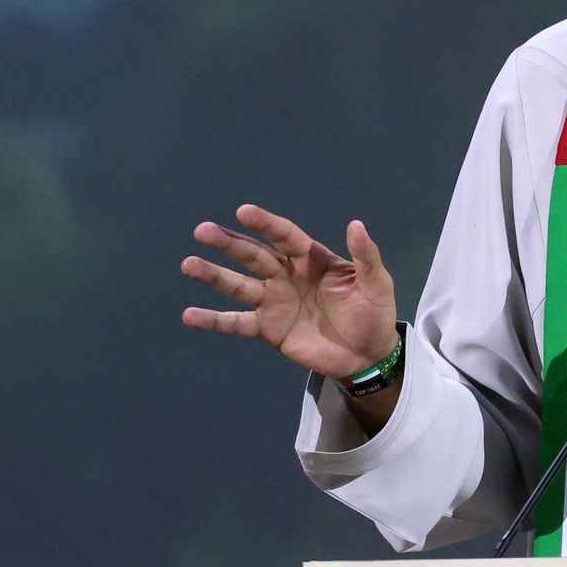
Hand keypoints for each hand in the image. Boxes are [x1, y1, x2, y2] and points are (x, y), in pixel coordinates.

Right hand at [180, 204, 397, 378]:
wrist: (368, 355)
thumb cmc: (373, 313)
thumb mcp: (376, 282)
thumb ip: (365, 255)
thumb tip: (356, 223)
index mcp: (310, 259)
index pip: (284, 236)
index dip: (265, 224)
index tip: (244, 211)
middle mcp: (286, 275)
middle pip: (254, 255)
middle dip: (229, 243)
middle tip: (202, 230)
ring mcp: (274, 301)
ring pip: (238, 284)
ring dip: (213, 275)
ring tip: (189, 264)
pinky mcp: (267, 328)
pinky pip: (236, 322)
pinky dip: (213, 320)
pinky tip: (190, 315)